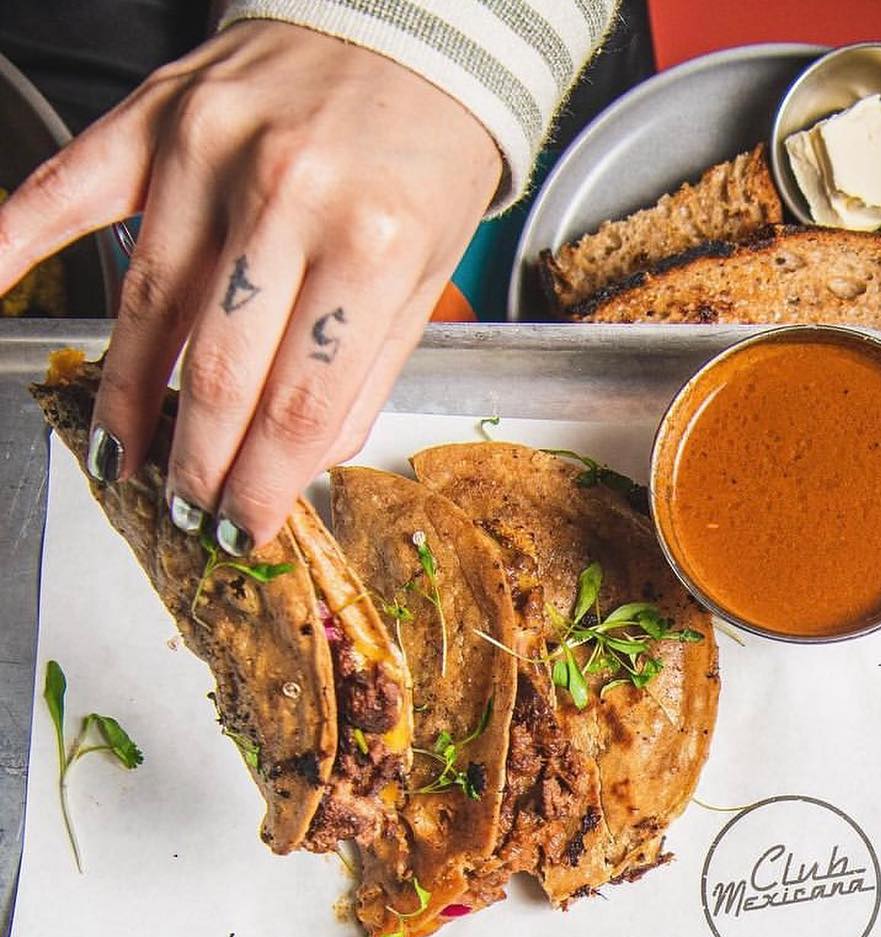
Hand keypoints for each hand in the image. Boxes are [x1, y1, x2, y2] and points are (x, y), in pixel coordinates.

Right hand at [0, 20, 502, 550]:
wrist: (410, 32)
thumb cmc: (423, 156)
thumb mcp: (423, 279)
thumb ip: (361, 374)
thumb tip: (299, 462)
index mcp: (370, 245)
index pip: (300, 402)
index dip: (262, 481)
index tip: (243, 527)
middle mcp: (287, 195)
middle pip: (220, 368)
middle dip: (196, 459)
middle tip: (184, 509)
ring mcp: (212, 151)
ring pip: (150, 304)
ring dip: (129, 396)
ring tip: (121, 457)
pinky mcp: (159, 114)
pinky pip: (73, 188)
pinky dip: (18, 241)